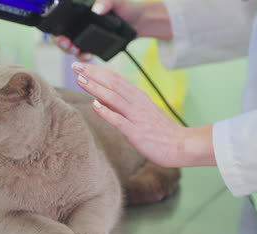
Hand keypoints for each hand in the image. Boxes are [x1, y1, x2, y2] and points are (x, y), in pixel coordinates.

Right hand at [54, 0, 171, 61]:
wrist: (139, 21)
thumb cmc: (126, 6)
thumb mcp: (116, 0)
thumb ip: (106, 2)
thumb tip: (96, 9)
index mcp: (81, 11)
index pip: (61, 21)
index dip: (57, 29)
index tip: (62, 36)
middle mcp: (80, 24)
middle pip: (62, 35)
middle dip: (62, 43)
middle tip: (69, 46)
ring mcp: (86, 36)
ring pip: (72, 46)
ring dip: (72, 52)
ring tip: (81, 53)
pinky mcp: (94, 46)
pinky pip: (84, 53)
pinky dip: (84, 56)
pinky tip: (88, 56)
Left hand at [71, 62, 215, 167]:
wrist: (181, 146)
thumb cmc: (159, 131)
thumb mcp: (139, 112)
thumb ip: (120, 105)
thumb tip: (99, 96)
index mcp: (137, 96)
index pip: (114, 79)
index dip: (97, 71)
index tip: (80, 66)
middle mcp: (136, 102)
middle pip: (112, 83)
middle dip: (92, 74)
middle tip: (75, 66)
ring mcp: (136, 116)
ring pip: (114, 98)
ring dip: (96, 88)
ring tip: (80, 80)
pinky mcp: (137, 132)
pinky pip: (120, 120)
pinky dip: (107, 111)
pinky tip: (95, 105)